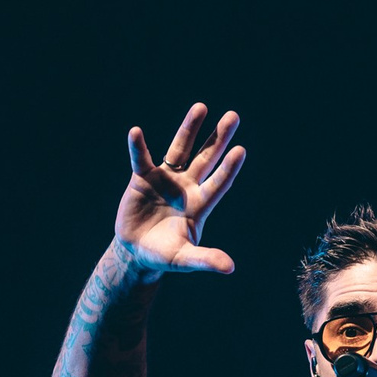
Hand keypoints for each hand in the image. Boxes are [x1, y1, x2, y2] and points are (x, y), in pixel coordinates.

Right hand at [114, 103, 246, 274]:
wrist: (137, 251)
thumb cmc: (164, 255)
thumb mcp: (185, 259)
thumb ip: (205, 260)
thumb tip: (230, 268)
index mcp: (200, 205)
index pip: (219, 183)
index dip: (229, 168)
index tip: (241, 150)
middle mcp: (187, 187)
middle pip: (206, 158)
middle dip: (219, 139)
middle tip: (234, 116)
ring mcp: (166, 180)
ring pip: (180, 150)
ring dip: (189, 129)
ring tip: (201, 107)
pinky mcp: (143, 178)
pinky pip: (141, 159)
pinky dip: (138, 147)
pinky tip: (136, 132)